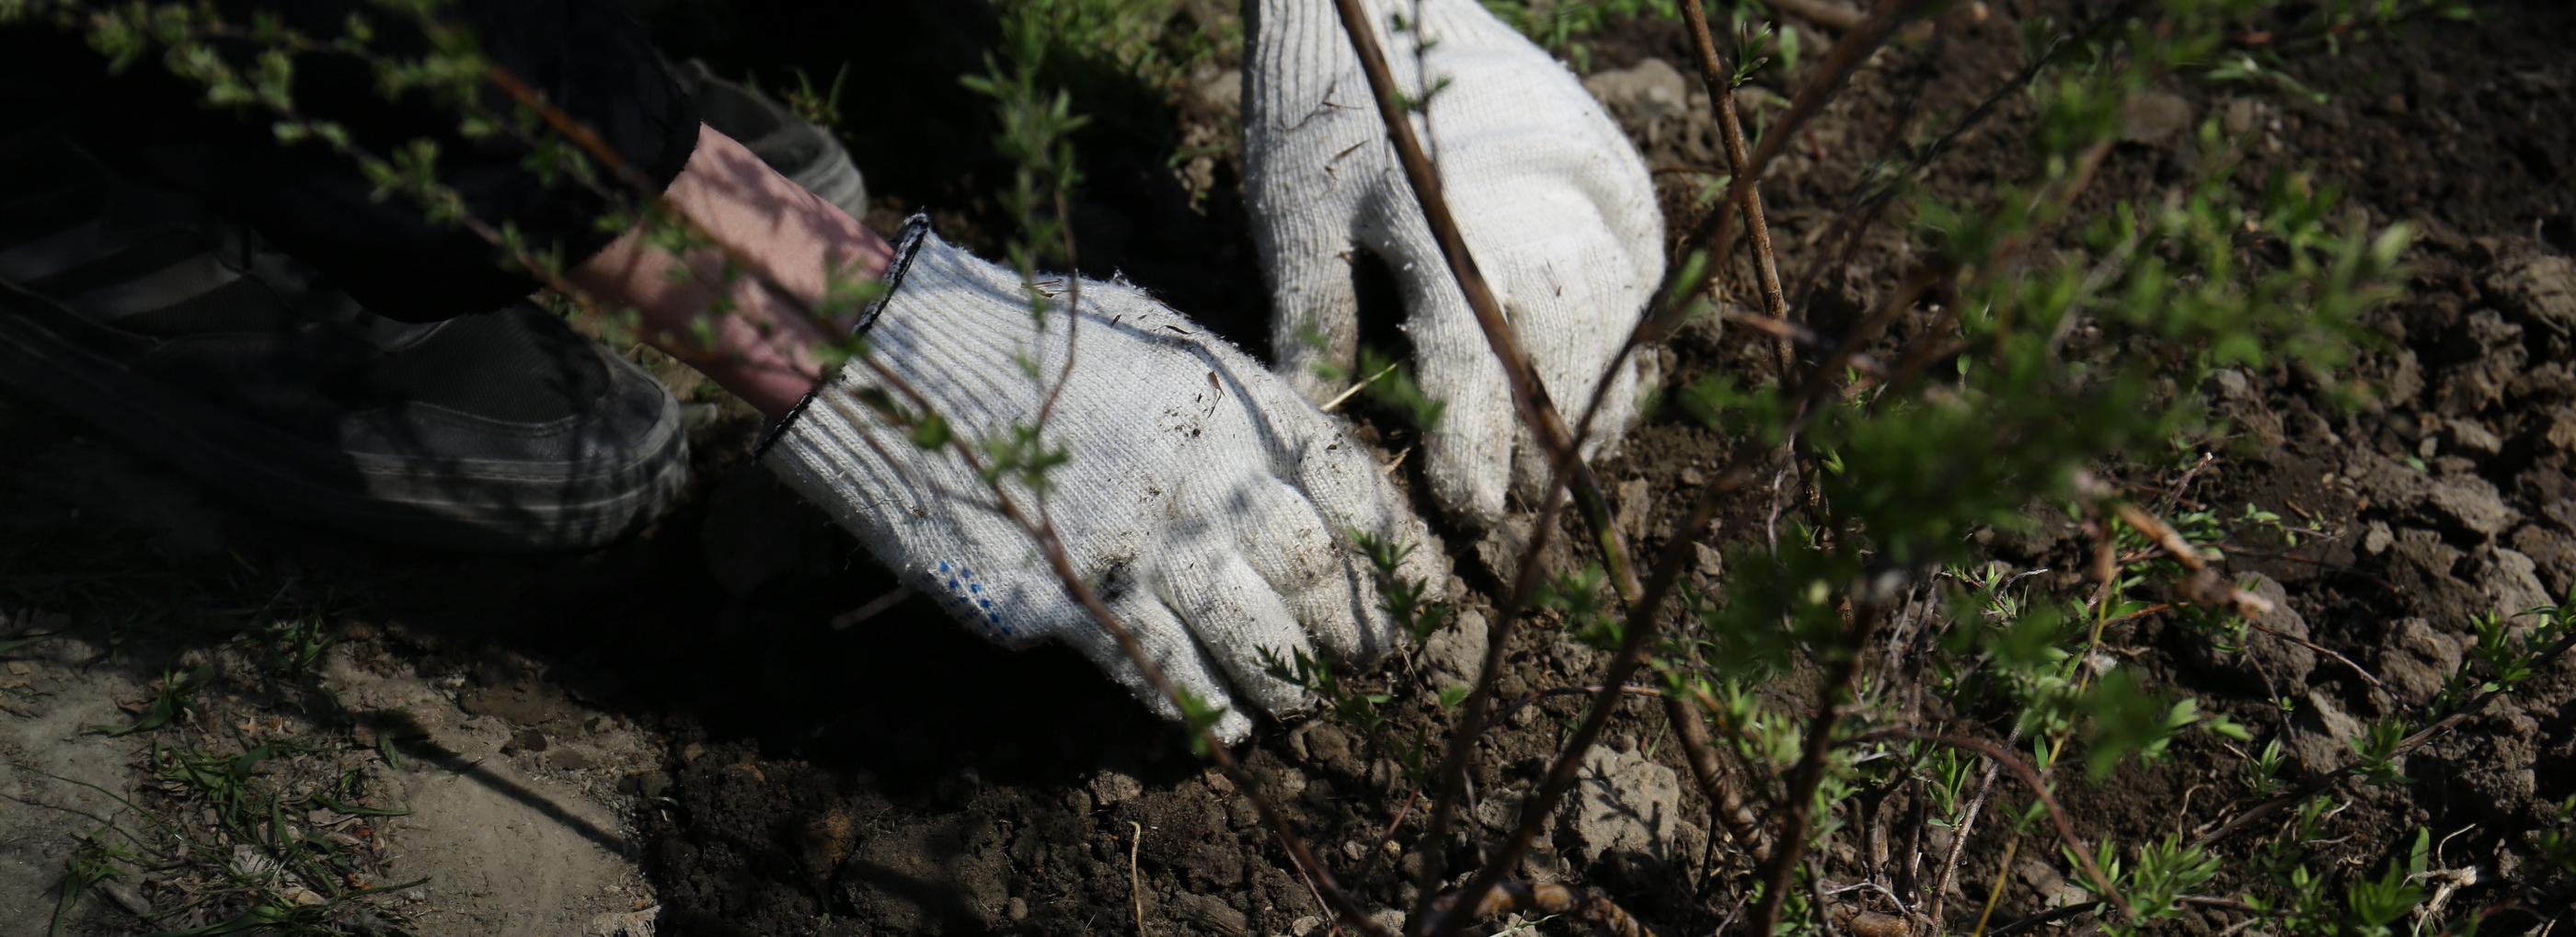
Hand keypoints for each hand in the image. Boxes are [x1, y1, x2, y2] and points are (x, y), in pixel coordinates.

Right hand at [762, 222, 1447, 741]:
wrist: (901, 367)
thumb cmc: (1032, 343)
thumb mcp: (1156, 340)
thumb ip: (1234, 402)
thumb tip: (1304, 465)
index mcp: (1228, 403)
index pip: (1350, 485)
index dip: (1395, 550)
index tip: (1423, 590)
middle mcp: (1199, 476)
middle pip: (1314, 573)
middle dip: (1357, 630)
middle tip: (1374, 664)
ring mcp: (1138, 543)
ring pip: (1253, 637)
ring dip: (1292, 684)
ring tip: (1308, 706)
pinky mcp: (1073, 601)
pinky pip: (1164, 673)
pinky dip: (1208, 706)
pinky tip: (1230, 723)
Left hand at [1245, 0, 1664, 525]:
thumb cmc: (1317, 112)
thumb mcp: (1292, 215)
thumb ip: (1314, 317)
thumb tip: (1321, 424)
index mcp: (1433, 222)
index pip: (1469, 364)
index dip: (1475, 451)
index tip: (1473, 511)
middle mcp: (1521, 198)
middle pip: (1561, 346)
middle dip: (1552, 436)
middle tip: (1537, 498)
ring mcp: (1573, 168)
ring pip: (1615, 304)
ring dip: (1606, 386)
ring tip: (1587, 451)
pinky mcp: (1603, 149)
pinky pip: (1642, 249)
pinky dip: (1640, 311)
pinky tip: (1624, 361)